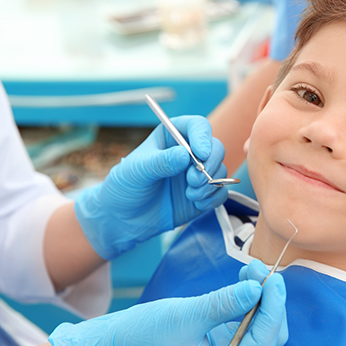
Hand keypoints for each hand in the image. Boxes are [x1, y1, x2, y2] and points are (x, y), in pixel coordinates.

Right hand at [49, 260, 287, 345]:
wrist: (125, 340)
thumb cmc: (149, 333)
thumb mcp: (186, 315)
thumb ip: (223, 304)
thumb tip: (255, 288)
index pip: (262, 341)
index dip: (272, 309)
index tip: (272, 280)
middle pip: (269, 335)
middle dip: (270, 301)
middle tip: (262, 269)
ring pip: (263, 325)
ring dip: (262, 296)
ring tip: (252, 268)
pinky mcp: (226, 339)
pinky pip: (249, 318)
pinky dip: (251, 298)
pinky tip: (246, 278)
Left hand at [75, 116, 228, 258]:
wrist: (124, 219)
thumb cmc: (126, 187)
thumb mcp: (137, 171)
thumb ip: (161, 162)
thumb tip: (185, 155)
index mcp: (171, 136)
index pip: (197, 126)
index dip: (203, 137)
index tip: (201, 153)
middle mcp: (188, 152)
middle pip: (215, 147)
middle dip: (209, 164)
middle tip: (192, 180)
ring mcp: (197, 173)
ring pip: (220, 170)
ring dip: (209, 183)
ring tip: (190, 195)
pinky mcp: (203, 194)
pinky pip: (221, 191)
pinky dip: (213, 197)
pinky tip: (196, 204)